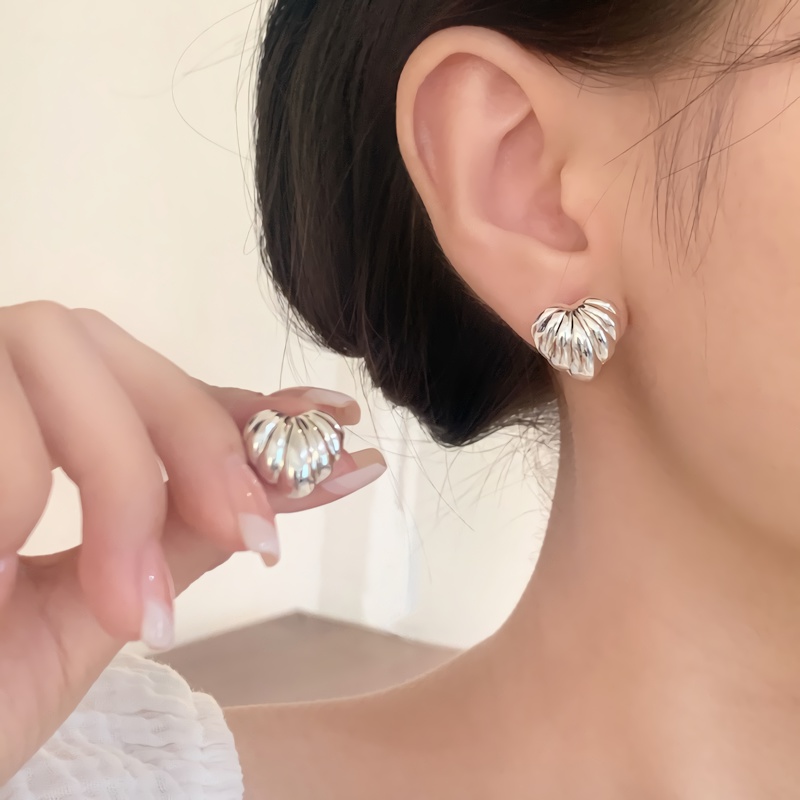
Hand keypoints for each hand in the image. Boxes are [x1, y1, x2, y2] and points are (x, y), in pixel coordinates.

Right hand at [0, 302, 384, 780]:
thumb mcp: (97, 609)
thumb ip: (179, 531)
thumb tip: (289, 478)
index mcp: (26, 433)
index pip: (148, 385)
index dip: (240, 401)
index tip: (335, 423)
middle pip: (104, 346)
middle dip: (193, 437)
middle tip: (254, 539)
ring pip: (54, 355)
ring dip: (119, 479)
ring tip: (127, 605)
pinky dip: (19, 488)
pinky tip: (8, 576)